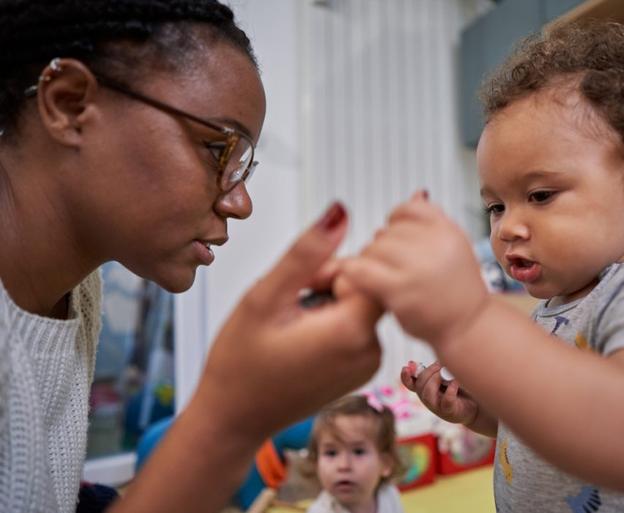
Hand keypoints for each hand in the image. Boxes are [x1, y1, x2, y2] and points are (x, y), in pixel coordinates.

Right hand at [192, 202, 383, 439]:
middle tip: (291, 304)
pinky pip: (357, 328)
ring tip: (293, 323)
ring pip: (360, 304)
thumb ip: (306, 254)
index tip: (302, 285)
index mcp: (352, 330)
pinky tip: (303, 338)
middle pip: (367, 286)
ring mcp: (368, 365)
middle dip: (330, 282)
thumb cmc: (240, 364)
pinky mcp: (361, 372)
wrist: (233, 419)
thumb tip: (340, 213)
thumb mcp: (265, 298)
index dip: (332, 268)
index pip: (369, 268)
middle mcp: (371, 351)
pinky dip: (333, 323)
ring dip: (330, 302)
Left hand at [341, 193, 489, 347]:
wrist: (469, 328)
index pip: (408, 209)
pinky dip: (352, 272)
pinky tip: (353, 279)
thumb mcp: (453, 247)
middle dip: (382, 248)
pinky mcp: (400, 290)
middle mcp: (436, 244)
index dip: (395, 222)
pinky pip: (361, 269)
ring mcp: (418, 267)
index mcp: (448, 230)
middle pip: (387, 231)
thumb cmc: (456, 290)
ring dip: (369, 262)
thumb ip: (433, 221)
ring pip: (373, 249)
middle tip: (388, 268)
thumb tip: (416, 192)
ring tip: (380, 279)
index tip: (395, 238)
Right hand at [401, 361, 478, 425]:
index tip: (406, 367)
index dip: (405, 376)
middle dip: (428, 372)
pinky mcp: (450, 412)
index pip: (410, 384)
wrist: (478, 407)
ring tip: (445, 374)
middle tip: (440, 364)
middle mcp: (429, 399)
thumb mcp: (447, 377)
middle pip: (419, 386)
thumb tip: (429, 361)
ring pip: (427, 395)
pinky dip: (451, 389)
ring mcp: (438, 408)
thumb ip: (437, 370)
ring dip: (435, 380)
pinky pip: (446, 401)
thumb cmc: (462, 389)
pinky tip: (456, 381)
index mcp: (426, 389)